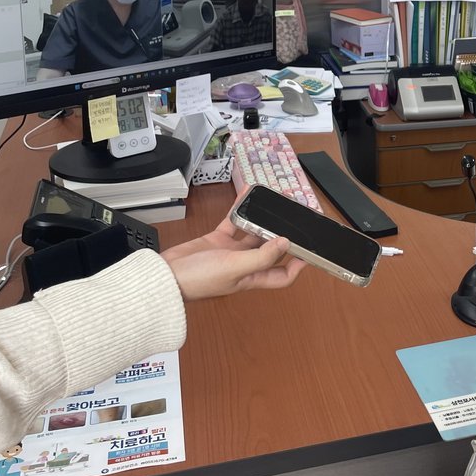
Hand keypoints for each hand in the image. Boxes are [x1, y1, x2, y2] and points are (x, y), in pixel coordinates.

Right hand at [161, 210, 304, 300]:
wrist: (165, 276)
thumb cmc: (197, 280)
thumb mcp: (234, 268)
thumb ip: (261, 256)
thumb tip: (286, 243)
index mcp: (251, 277)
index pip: (282, 276)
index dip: (298, 266)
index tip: (310, 252)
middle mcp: (243, 265)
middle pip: (270, 250)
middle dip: (282, 235)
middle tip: (294, 217)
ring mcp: (230, 252)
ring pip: (253, 233)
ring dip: (263, 219)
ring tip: (275, 202)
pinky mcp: (216, 240)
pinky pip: (233, 222)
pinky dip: (240, 209)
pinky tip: (246, 195)